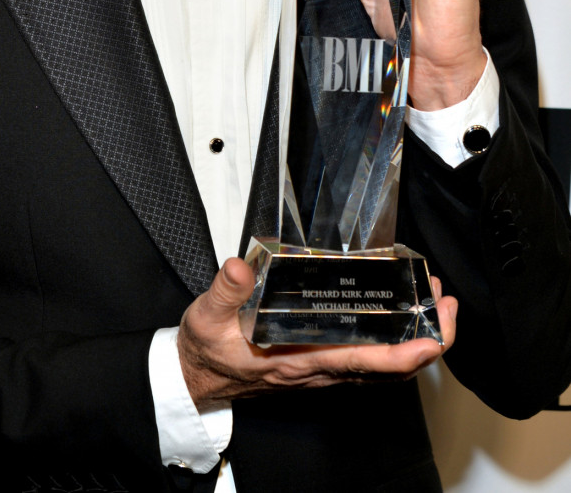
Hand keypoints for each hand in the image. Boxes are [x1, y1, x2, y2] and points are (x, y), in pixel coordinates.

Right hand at [178, 258, 456, 408]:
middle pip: (389, 369)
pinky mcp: (321, 362)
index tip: (433, 339)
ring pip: (384, 367)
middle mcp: (320, 369)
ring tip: (433, 302)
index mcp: (300, 361)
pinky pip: (369, 360)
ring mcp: (324, 368)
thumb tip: (240, 267)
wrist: (199, 376)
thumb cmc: (208, 350)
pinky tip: (399, 314)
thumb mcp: (208, 317)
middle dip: (428, 341)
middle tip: (445, 303)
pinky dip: (395, 342)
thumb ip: (226, 290)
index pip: (363, 364)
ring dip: (417, 339)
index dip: (404, 355)